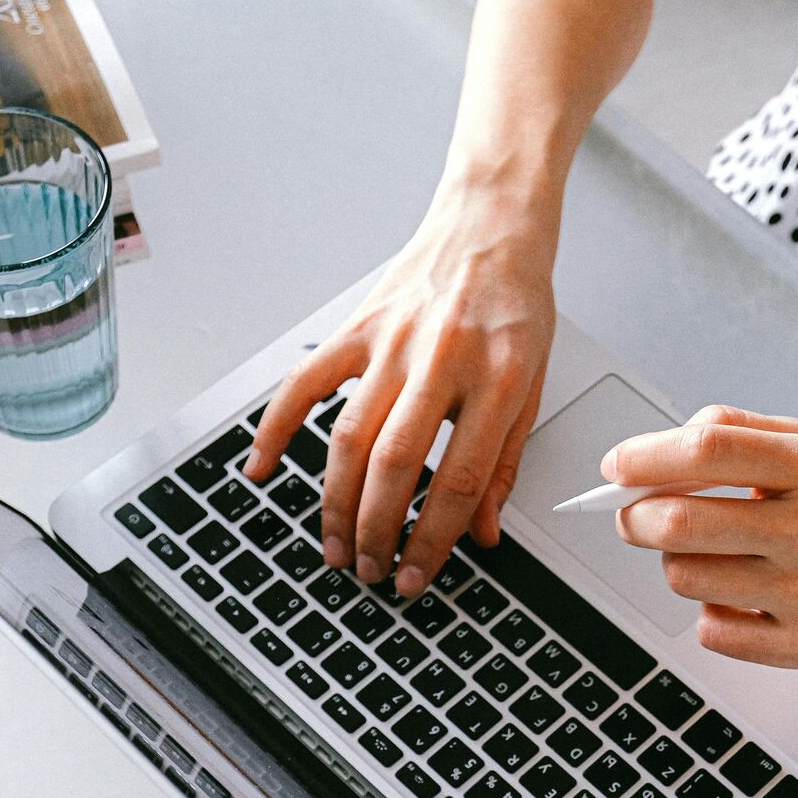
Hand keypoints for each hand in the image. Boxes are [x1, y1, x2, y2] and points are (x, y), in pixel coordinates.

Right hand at [247, 183, 555, 595]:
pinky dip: (278, 427)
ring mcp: (395, 341)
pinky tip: (264, 468)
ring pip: (349, 436)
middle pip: (396, 464)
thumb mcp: (533, 384)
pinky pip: (306, 383)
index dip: (433, 541)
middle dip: (377, 530)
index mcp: (499, 380)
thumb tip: (482, 530)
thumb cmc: (516, 302)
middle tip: (369, 570)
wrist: (492, 221)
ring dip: (336, 501)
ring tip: (336, 545)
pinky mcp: (358, 325)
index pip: (457, 481)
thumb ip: (503, 461)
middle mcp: (444, 360)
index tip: (416, 576)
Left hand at [610, 407, 797, 668]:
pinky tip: (743, 596)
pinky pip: (712, 630)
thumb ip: (739, 432)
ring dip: (676, 562)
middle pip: (679, 522)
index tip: (615, 466)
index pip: (708, 451)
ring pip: (684, 576)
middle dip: (633, 517)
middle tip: (630, 516)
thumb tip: (662, 443)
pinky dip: (711, 611)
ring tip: (709, 554)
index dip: (645, 457)